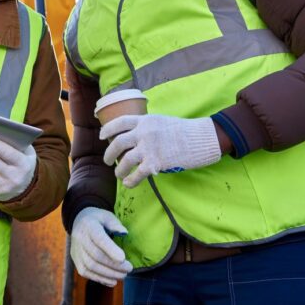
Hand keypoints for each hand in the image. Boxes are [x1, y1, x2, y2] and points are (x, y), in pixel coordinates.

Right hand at [70, 207, 132, 286]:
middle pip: (95, 256)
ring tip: (123, 275)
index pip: (98, 238)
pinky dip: (100, 279)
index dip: (110, 249)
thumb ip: (115, 224)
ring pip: (90, 266)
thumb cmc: (97, 219)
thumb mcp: (107, 216)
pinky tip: (113, 281)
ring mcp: (76, 251)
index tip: (123, 258)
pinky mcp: (76, 261)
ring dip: (108, 274)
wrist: (78, 222)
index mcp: (89, 226)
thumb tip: (124, 233)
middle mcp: (80, 239)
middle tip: (129, 269)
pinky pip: (86, 273)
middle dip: (113, 265)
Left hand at [101, 115, 221, 187]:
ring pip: (124, 160)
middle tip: (108, 161)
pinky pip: (137, 174)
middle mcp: (144, 132)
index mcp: (145, 120)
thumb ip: (149, 127)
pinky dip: (130, 180)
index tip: (102, 136)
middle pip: (118, 142)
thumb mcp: (163, 121)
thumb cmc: (185, 131)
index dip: (108, 129)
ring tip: (119, 175)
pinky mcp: (155, 163)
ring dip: (119, 170)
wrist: (202, 138)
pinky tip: (129, 183)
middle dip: (109, 154)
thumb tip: (138, 137)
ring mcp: (149, 147)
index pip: (120, 122)